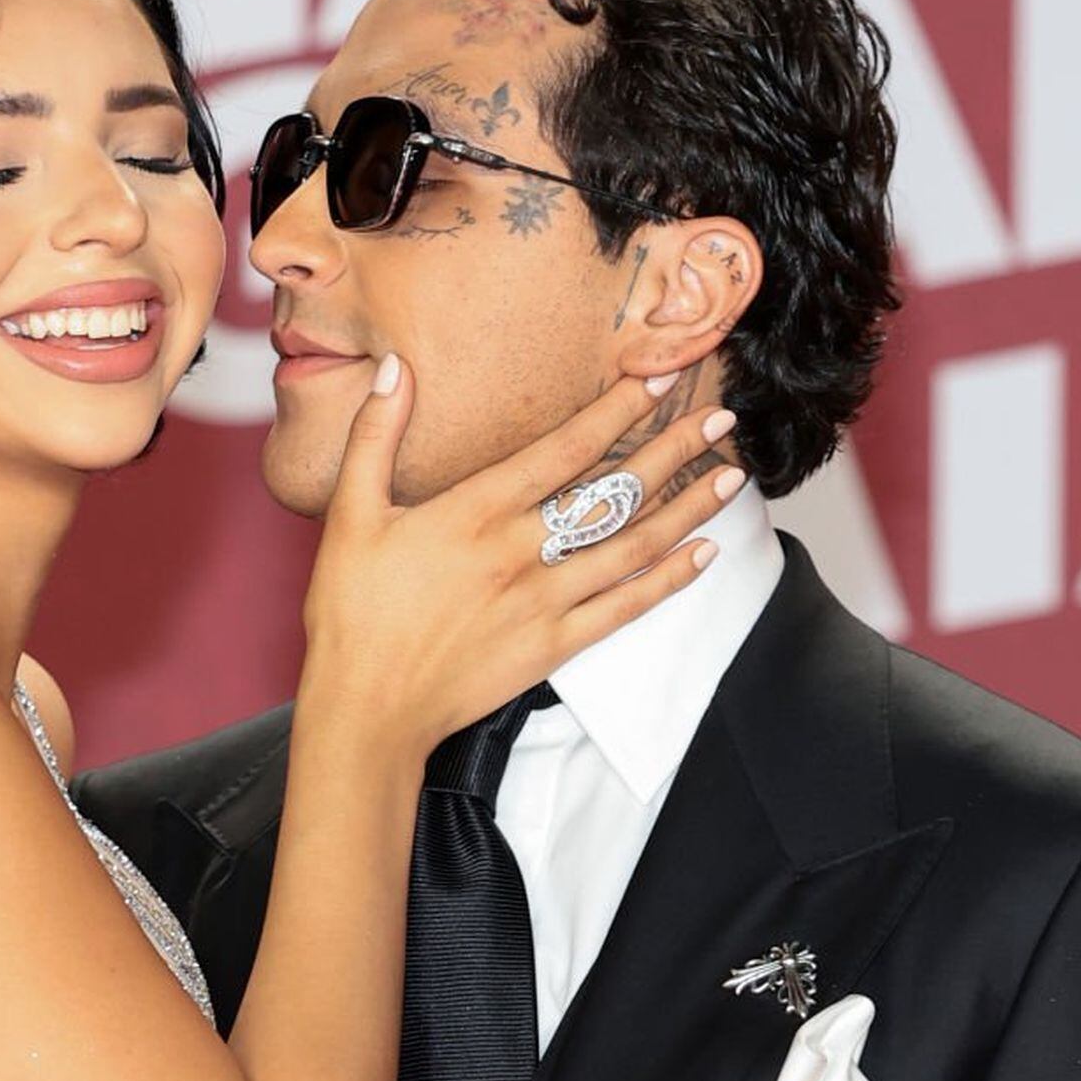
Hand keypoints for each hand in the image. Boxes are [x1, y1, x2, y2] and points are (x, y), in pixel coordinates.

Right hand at [301, 360, 740, 758]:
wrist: (365, 710)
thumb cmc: (350, 613)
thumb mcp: (348, 515)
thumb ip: (374, 436)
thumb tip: (394, 370)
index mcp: (474, 511)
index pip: (564, 447)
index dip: (617, 408)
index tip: (659, 378)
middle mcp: (520, 551)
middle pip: (614, 491)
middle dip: (673, 449)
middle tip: (720, 417)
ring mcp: (543, 602)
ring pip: (632, 546)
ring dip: (687, 509)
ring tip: (732, 478)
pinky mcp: (552, 646)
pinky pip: (624, 607)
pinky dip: (668, 580)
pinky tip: (701, 555)